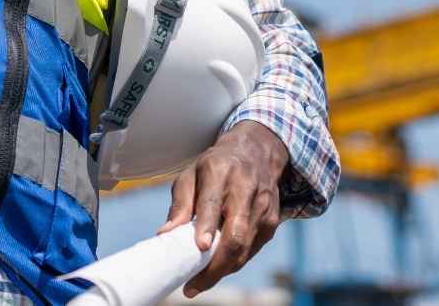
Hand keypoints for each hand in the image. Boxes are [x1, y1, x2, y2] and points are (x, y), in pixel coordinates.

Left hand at [157, 120, 289, 297]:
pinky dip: (234, 263)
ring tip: (199, 283)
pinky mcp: (272, 221)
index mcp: (221, 172)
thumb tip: (165, 235)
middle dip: (215, 266)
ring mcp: (263, 207)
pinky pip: (251, 250)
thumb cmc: (216, 166)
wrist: (257, 152)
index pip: (214, 202)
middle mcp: (246, 189)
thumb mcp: (191, 174)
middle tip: (192, 286)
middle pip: (235, 235)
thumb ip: (180, 204)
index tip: (200, 247)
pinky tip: (218, 268)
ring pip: (244, 249)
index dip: (208, 225)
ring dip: (222, 270)